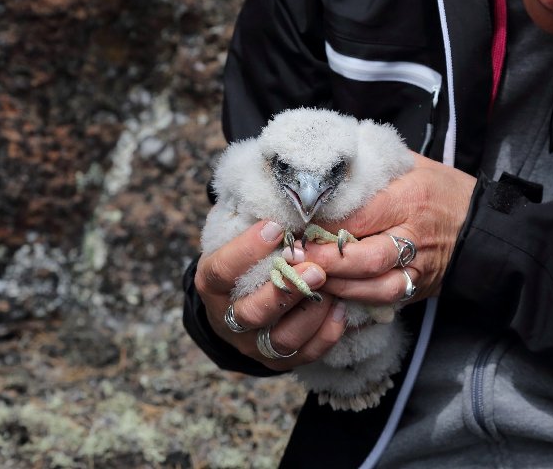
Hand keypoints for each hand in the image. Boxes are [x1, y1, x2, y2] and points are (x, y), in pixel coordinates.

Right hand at [194, 219, 349, 369]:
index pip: (220, 271)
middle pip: (252, 312)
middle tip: (316, 269)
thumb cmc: (243, 260)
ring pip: (280, 339)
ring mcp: (252, 344)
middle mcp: (228, 318)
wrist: (235, 304)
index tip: (275, 228)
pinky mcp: (277, 360)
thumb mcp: (234, 236)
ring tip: (332, 289)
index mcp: (211, 284)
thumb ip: (250, 219)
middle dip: (286, 290)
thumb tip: (281, 191)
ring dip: (309, 314)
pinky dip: (326, 333)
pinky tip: (342, 309)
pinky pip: (305, 354)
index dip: (245, 251)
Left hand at [284, 153, 476, 304]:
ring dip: (340, 287)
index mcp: (410, 198)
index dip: (324, 225)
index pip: (360, 216)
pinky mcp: (422, 287)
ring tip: (311, 278)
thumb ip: (373, 165)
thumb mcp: (411, 164)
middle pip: (367, 258)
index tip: (297, 225)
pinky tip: (335, 294)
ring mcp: (421, 267)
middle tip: (296, 257)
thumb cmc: (443, 188)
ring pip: (377, 286)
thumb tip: (329, 162)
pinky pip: (388, 301)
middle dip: (327, 261)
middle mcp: (416, 235)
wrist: (484, 224)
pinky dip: (359, 300)